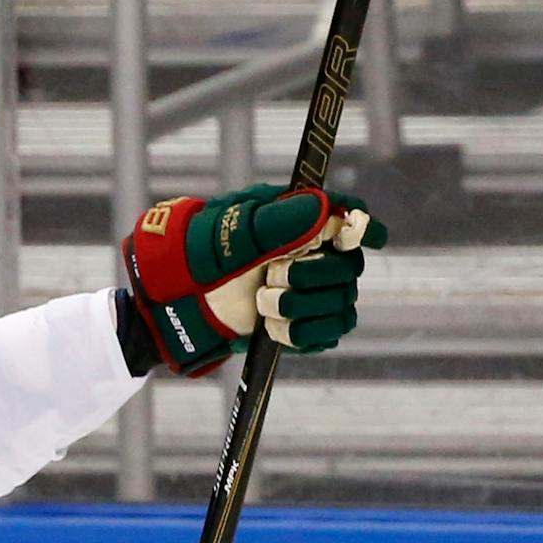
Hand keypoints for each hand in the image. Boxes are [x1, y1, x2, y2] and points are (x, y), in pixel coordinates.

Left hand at [123, 184, 386, 375]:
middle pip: (350, 266)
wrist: (178, 304)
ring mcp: (312, 291)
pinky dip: (303, 333)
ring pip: (343, 302)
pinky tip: (274, 328)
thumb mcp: (230, 234)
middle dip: (314, 275)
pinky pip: (331, 332)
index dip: (364, 226)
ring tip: (264, 304)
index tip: (361, 235)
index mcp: (301, 223)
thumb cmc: (201, 259)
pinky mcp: (306, 323)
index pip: (352, 218)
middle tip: (272, 277)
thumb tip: (324, 210)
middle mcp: (315, 255)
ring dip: (303, 306)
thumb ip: (276, 221)